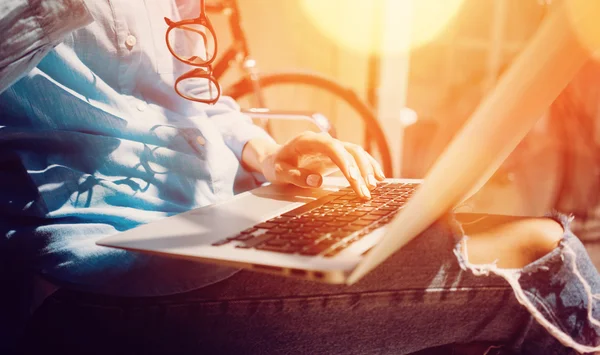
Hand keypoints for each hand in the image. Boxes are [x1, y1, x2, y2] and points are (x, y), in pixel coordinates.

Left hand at [242, 132, 385, 198]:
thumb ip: (296, 176)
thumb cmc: (276, 164)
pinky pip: (356, 157)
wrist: (275, 158)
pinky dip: (367, 166)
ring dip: (367, 168)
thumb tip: (317, 180)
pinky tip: (378, 177)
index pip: (331, 146)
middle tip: (364, 191)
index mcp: (307, 141)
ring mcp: (332, 147)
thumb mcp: (279, 172)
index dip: (344, 161)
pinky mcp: (337, 155)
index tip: (353, 178)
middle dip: (359, 170)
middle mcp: (323, 141)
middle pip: (348, 150)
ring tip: (373, 186)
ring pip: (356, 152)